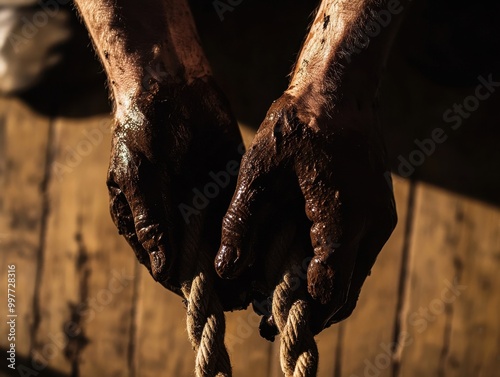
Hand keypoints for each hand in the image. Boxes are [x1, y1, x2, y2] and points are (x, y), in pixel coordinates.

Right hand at [106, 78, 248, 308]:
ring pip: (226, 239)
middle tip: (252, 294)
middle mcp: (178, 215)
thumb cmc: (142, 128)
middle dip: (225, 277)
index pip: (171, 266)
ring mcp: (204, 199)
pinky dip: (256, 228)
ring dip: (244, 257)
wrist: (170, 82)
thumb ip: (152, 221)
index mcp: (150, 220)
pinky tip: (276, 242)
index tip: (220, 303)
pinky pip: (243, 211)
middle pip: (203, 258)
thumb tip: (165, 270)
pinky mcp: (227, 181)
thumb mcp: (139, 175)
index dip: (194, 287)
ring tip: (269, 277)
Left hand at [215, 93, 396, 331]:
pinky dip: (333, 266)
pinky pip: (359, 253)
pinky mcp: (377, 207)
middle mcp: (371, 225)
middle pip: (346, 291)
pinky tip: (304, 260)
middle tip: (276, 316)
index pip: (327, 290)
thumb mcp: (258, 171)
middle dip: (312, 310)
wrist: (339, 88)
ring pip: (354, 274)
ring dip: (323, 288)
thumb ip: (240, 222)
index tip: (270, 322)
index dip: (299, 313)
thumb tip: (225, 269)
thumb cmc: (297, 123)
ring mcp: (380, 216)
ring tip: (286, 292)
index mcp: (343, 219)